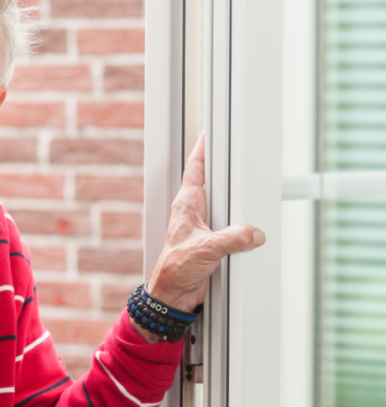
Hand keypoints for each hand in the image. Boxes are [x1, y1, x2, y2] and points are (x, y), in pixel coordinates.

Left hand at [134, 132, 264, 340]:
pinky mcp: (209, 240)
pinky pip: (228, 223)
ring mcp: (201, 224)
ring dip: (232, 194)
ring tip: (246, 181)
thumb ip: (233, 238)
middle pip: (210, 181)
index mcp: (186, 205)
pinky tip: (248, 220)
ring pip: (221, 202)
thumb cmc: (176, 270)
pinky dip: (238, 218)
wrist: (172, 295)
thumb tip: (254, 232)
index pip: (195, 168)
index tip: (210, 131)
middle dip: (223, 166)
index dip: (202, 149)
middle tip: (234, 150)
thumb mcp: (208, 250)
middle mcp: (192, 211)